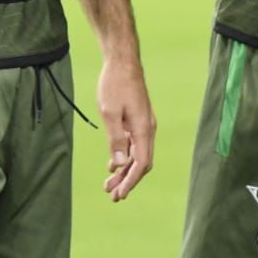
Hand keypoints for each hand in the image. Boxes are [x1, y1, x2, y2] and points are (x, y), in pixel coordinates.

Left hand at [96, 60, 154, 201]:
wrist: (122, 61)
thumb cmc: (115, 84)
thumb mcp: (110, 113)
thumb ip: (116, 140)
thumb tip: (121, 164)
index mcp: (143, 129)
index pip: (142, 163)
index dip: (131, 181)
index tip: (119, 194)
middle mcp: (147, 128)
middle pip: (142, 162)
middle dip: (128, 180)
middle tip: (113, 196)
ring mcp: (143, 124)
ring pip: (138, 154)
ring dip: (125, 171)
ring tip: (109, 185)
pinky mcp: (137, 120)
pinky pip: (134, 145)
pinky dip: (125, 157)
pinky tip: (113, 165)